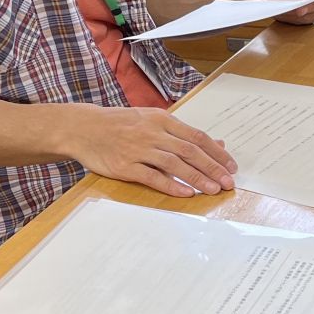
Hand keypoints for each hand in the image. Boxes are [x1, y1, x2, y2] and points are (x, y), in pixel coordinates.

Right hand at [62, 105, 237, 197]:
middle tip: (229, 182)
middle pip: (190, 152)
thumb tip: (216, 143)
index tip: (231, 166)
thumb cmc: (120, 124)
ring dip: (197, 179)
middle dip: (213, 168)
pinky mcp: (125, 166)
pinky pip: (152, 177)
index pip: (197, 137)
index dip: (216, 153)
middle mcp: (152, 133)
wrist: (83, 128)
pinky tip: (186, 194)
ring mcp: (138, 150)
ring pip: (174, 165)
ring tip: (213, 190)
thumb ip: (182, 133)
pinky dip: (171, 186)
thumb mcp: (152, 120)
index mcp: (161, 119)